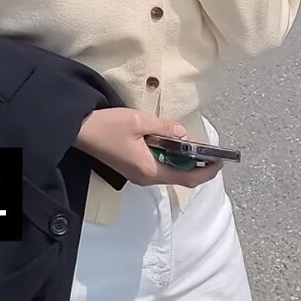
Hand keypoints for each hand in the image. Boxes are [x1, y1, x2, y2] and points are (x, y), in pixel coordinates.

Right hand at [73, 107, 222, 187]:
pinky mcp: (133, 169)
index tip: (220, 161)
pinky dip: (170, 159)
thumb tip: (185, 134)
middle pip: (180, 177)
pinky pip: (159, 168)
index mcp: (149, 170)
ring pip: (169, 173)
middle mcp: (145, 178)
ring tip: (194, 146)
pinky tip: (173, 146)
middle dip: (197, 165)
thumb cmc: (107, 127)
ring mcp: (138, 176)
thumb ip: (165, 128)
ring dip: (183, 162)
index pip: (187, 178)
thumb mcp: (139, 122)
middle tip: (209, 150)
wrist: (79, 131)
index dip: (206, 171)